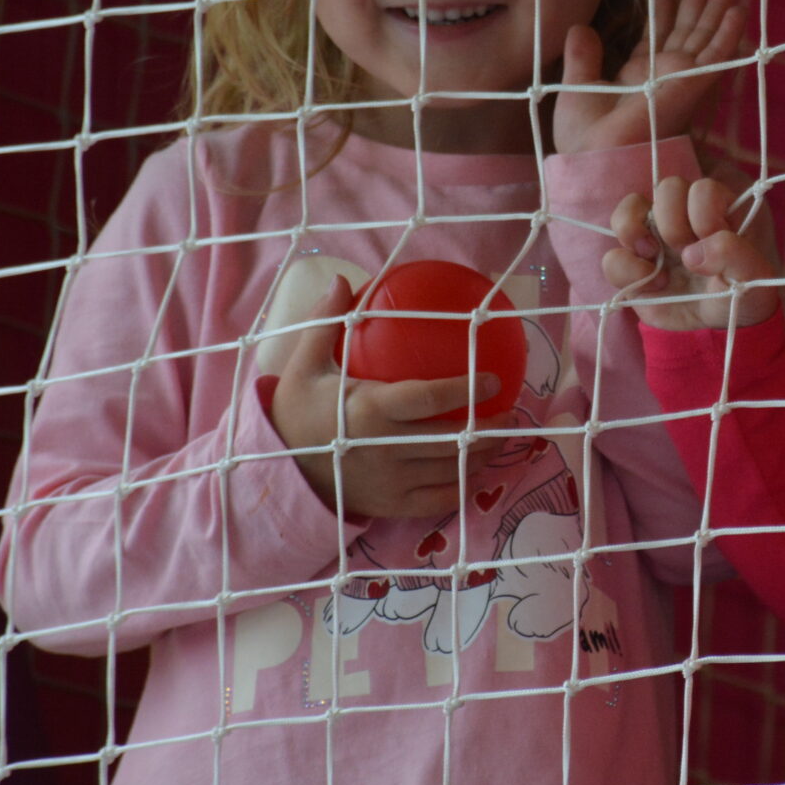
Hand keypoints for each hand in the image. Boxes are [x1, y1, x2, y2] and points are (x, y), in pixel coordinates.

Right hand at [270, 277, 497, 518]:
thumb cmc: (295, 412)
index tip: (496, 381)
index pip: (429, 399)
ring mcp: (389, 481)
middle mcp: (384, 448)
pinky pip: (436, 500)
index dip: (466, 390)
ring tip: (501, 439)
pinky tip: (477, 473)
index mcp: (368, 410)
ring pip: (448, 471)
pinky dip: (461, 487)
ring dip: (481, 456)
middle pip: (449, 440)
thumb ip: (327, 323)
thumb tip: (343, 279)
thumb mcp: (304, 365)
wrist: (274, 470)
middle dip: (488, 430)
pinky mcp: (390, 505)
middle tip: (511, 414)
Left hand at [555, 0, 745, 155]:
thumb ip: (582, 58)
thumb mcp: (578, 87)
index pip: (658, 35)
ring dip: (717, 8)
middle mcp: (666, 75)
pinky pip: (717, 56)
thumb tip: (579, 27)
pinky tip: (738, 10)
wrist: (595, 159)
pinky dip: (728, 34)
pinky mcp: (693, 86)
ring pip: (706, 36)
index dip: (665, 8)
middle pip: (688, 29)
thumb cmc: (583, 137)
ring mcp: (682, 80)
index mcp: (640, 76)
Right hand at [597, 174, 777, 330]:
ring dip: (637, 232)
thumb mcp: (752, 275)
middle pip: (667, 188)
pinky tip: (651, 285)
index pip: (702, 188)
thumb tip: (692, 254)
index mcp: (717, 208)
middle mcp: (683, 215)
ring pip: (629, 208)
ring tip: (654, 258)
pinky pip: (612, 256)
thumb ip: (734, 254)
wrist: (720, 325)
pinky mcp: (632, 265)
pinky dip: (626, 270)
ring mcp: (654, 237)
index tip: (712, 240)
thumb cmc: (741, 291)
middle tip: (686, 252)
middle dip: (675, 222)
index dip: (704, 214)